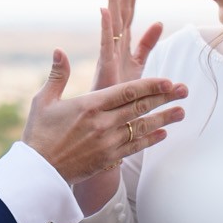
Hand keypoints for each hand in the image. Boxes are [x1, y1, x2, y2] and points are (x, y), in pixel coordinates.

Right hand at [22, 51, 185, 185]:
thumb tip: (60, 50)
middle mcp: (103, 123)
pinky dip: (150, 140)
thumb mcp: (43, 101)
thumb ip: (57, 75)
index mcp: (89, 105)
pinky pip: (135, 147)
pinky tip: (163, 134)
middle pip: (140, 107)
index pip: (128, 91)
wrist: (38, 172)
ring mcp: (107, 142)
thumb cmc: (38, 134)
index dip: (151, 85)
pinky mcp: (108, 158)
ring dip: (164, 119)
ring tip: (182, 112)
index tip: (167, 80)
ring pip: (142, 127)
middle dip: (165, 98)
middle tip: (184, 90)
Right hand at [94, 0, 162, 91]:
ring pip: (112, 24)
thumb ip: (146, 44)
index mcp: (121, 46)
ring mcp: (108, 56)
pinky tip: (105, 11)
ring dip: (112, 2)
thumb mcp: (137, 65)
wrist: (103, 121)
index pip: (128, 14)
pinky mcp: (105, 68)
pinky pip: (106, 45)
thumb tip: (160, 22)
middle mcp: (113, 47)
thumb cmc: (117, 94)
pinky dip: (106, 28)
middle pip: (121, 14)